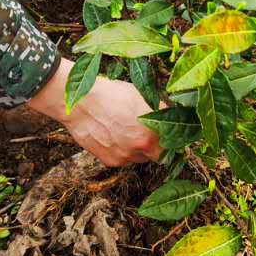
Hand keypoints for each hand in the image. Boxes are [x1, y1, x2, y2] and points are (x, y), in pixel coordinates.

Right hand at [27, 59, 161, 165]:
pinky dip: (123, 151)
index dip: (173, 140)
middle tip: (149, 133)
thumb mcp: (141, 96)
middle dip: (156, 146)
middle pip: (159, 154)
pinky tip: (114, 135)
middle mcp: (142, 145)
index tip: (170, 136)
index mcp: (153, 128)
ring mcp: (126, 156)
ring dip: (139, 149)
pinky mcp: (112, 161)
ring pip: (141, 158)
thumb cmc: (111, 94)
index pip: (174, 143)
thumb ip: (159, 111)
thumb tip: (172, 116)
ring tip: (126, 130)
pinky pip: (124, 159)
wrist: (80, 103)